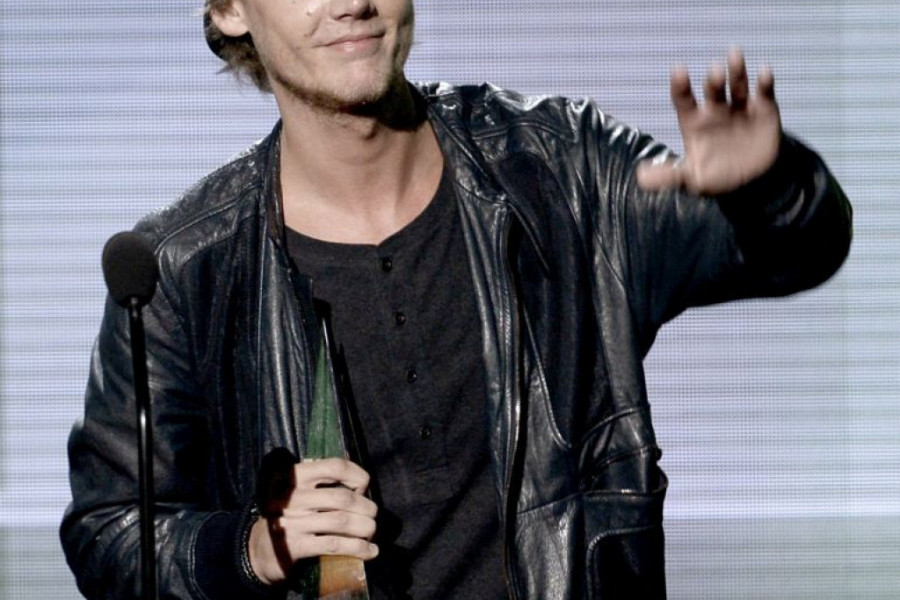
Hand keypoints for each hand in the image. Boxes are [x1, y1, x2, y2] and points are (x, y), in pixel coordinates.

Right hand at [248, 458, 378, 584]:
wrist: (257, 550)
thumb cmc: (287, 516)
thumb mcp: (298, 492)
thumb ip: (322, 482)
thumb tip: (361, 484)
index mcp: (294, 477)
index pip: (334, 466)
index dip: (357, 475)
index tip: (364, 488)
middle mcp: (292, 496)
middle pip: (343, 497)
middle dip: (366, 508)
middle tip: (372, 517)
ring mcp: (292, 522)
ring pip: (342, 521)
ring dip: (365, 528)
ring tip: (371, 532)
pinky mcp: (295, 546)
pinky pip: (335, 544)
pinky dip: (358, 548)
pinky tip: (370, 551)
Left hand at [637, 48, 781, 195]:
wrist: (752, 182)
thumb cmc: (716, 176)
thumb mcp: (690, 179)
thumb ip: (668, 176)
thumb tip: (641, 177)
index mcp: (695, 122)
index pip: (684, 100)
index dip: (681, 86)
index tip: (679, 71)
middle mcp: (716, 109)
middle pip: (713, 89)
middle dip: (713, 80)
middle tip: (715, 72)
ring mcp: (740, 107)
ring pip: (737, 84)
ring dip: (736, 71)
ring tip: (734, 56)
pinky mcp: (763, 110)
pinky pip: (764, 93)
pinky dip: (764, 82)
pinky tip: (764, 72)